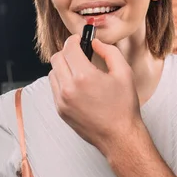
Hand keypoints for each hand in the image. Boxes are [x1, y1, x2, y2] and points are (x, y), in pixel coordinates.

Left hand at [49, 34, 141, 155]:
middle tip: (80, 53)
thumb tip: (95, 43)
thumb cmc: (124, 106)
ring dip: (63, 67)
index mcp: (84, 77)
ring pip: (53, 73)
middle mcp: (68, 89)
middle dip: (67, 52)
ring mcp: (62, 101)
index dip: (74, 40)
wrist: (119, 136)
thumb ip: (109, 51)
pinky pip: (54, 88)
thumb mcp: (124, 72)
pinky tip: (78, 85)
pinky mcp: (60, 111)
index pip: (69, 48)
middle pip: (56, 58)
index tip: (80, 39)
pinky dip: (62, 82)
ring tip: (79, 70)